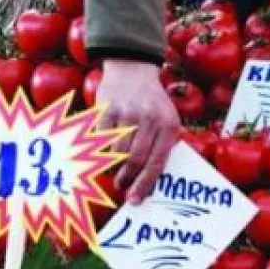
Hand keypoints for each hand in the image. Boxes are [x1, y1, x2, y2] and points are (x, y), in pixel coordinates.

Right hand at [98, 59, 181, 203]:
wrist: (133, 69)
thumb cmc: (152, 103)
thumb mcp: (167, 120)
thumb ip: (162, 147)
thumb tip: (149, 184)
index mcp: (168, 125)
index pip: (157, 162)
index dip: (144, 184)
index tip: (135, 199)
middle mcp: (149, 118)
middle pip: (134, 160)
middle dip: (126, 179)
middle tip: (120, 187)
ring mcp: (127, 112)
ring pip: (116, 152)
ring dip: (112, 167)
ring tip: (112, 170)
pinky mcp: (108, 108)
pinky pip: (102, 138)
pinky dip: (101, 149)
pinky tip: (103, 151)